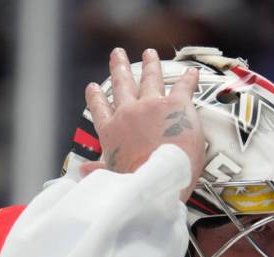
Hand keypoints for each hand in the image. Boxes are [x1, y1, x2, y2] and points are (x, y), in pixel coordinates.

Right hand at [82, 48, 203, 200]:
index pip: (100, 110)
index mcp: (112, 133)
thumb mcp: (112, 178)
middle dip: (119, 68)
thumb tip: (83, 171)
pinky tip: (190, 72)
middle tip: (117, 55)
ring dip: (150, 65)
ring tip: (150, 54)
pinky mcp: (176, 105)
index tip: (93, 87)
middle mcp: (129, 114)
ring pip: (149, 79)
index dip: (96, 97)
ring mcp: (152, 106)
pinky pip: (182, 86)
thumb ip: (99, 170)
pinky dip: (187, 78)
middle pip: (122, 85)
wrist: (159, 183)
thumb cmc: (136, 186)